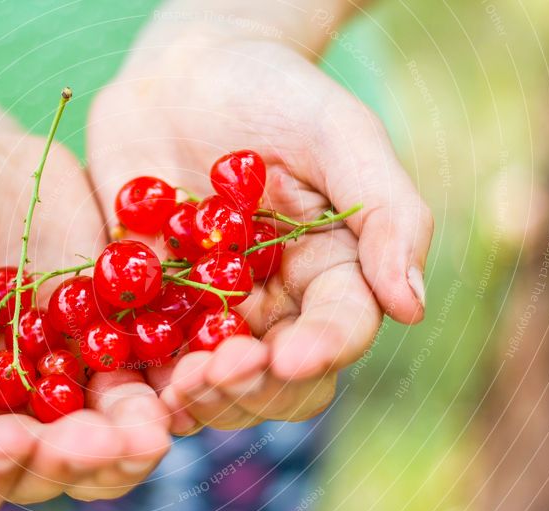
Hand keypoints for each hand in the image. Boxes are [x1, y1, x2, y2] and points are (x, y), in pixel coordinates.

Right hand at [0, 97, 170, 510]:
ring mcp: (67, 383)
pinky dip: (171, 383)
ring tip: (155, 424)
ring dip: (133, 439)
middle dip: (75, 462)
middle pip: (47, 471)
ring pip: (109, 438)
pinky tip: (192, 371)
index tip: (8, 438)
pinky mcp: (116, 342)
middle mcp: (7, 416)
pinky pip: (150, 375)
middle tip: (104, 440)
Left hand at [88, 34, 432, 431]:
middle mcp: (273, 305)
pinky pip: (150, 355)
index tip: (291, 357)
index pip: (339, 329)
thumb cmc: (274, 94)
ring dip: (201, 395)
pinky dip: (144, 379)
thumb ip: (386, 212)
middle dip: (254, 386)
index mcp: (329, 271)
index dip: (320, 350)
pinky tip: (135, 384)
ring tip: (179, 384)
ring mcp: (211, 311)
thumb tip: (413, 305)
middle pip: (278, 379)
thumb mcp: (340, 134)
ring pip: (216, 382)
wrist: (184, 77)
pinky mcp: (154, 304)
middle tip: (219, 372)